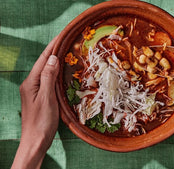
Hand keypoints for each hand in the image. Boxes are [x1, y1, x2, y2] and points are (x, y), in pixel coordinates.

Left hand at [11, 37, 58, 168]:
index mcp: (31, 82)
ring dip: (56, 60)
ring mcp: (35, 90)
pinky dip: (56, 72)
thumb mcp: (46, 99)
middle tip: (67, 40)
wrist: (36, 141)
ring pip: (46, 71)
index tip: (62, 35)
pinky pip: (49, 79)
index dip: (52, 46)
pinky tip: (63, 71)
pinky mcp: (40, 97)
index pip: (43, 59)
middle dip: (54, 50)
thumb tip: (53, 58)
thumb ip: (48, 78)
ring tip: (66, 51)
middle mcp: (31, 84)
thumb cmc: (41, 122)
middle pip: (44, 63)